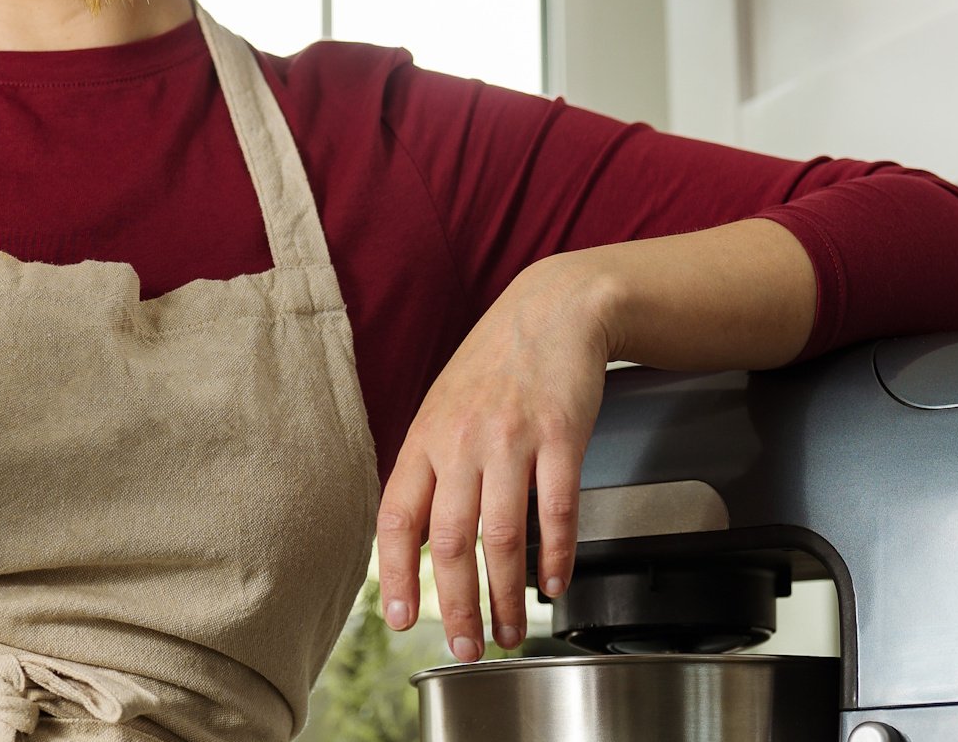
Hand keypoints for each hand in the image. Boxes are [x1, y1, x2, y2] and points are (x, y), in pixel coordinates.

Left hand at [376, 255, 617, 659]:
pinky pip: (557, 511)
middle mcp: (463, 442)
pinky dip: (555, 557)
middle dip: (455, 607)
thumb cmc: (496, 364)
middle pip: (452, 543)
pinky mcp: (562, 436)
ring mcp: (513, 440)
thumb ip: (431, 469)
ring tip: (509, 633)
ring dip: (504, 597)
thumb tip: (420, 540)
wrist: (554, 309)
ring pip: (502, 538)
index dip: (395, 576)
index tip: (400, 620)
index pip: (398, 519)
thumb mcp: (445, 408)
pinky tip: (554, 585)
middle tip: (465, 649)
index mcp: (426, 438)